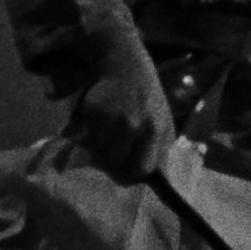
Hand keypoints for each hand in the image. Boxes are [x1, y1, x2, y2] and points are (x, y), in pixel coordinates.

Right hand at [79, 46, 175, 176]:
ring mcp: (112, 118)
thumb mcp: (163, 125)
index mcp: (156, 132)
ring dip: (100, 147)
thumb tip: (151, 182)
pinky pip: (87, 136)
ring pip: (99, 151)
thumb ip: (159, 153)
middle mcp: (134, 126)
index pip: (142, 170)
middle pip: (116, 164)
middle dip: (113, 161)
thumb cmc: (149, 103)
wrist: (128, 67)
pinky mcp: (94, 110)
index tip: (126, 172)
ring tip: (108, 133)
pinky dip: (90, 133)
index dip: (132, 175)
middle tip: (113, 151)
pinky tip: (100, 121)